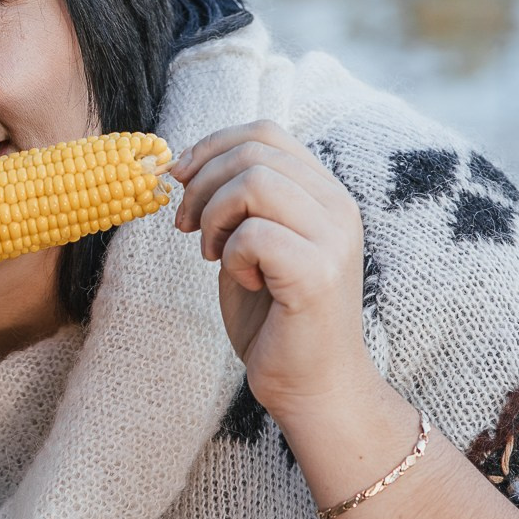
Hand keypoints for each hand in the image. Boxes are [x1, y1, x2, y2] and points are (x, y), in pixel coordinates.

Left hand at [169, 120, 379, 421]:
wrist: (312, 386)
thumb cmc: (276, 319)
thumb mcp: (251, 247)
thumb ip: (237, 204)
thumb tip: (183, 165)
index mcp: (324, 193)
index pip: (265, 132)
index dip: (211, 146)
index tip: (180, 180)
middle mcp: (338, 206)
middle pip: (254, 151)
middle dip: (202, 183)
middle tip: (187, 227)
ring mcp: (333, 238)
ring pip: (254, 183)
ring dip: (214, 216)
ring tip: (213, 254)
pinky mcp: (317, 273)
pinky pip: (254, 234)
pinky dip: (232, 255)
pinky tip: (242, 281)